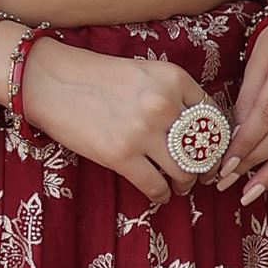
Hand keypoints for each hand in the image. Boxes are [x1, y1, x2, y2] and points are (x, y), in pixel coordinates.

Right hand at [13, 38, 214, 205]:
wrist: (52, 82)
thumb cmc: (97, 76)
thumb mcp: (145, 72)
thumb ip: (173, 93)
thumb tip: (198, 128)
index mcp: (174, 79)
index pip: (214, 116)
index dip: (216, 140)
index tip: (211, 151)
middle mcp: (165, 104)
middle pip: (203, 148)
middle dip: (204, 166)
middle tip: (198, 173)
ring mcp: (143, 132)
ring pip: (184, 171)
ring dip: (185, 183)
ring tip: (179, 185)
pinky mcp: (121, 156)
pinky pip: (155, 186)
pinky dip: (161, 195)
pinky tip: (158, 193)